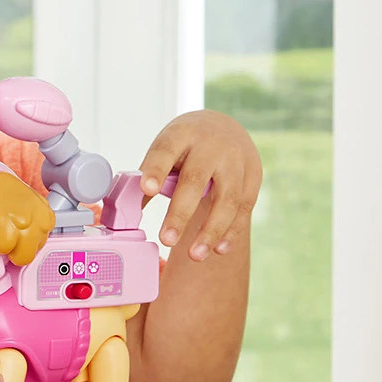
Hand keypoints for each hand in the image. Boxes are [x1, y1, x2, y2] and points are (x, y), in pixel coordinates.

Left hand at [138, 110, 260, 261]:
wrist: (224, 127)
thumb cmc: (186, 144)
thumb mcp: (167, 148)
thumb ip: (151, 175)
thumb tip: (128, 210)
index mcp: (181, 134)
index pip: (166, 151)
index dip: (156, 169)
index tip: (146, 189)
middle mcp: (211, 145)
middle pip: (195, 180)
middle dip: (180, 213)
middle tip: (166, 239)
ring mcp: (236, 160)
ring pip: (226, 199)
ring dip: (210, 230)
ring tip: (194, 255)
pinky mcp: (253, 176)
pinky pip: (243, 208)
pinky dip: (231, 231)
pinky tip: (218, 249)